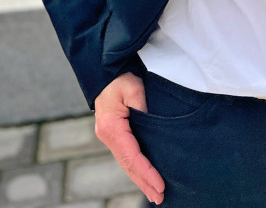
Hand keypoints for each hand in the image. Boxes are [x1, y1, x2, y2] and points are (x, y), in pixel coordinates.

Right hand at [94, 71, 165, 203]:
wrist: (105, 71)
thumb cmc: (119, 77)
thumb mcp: (133, 87)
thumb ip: (142, 105)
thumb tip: (150, 122)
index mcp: (112, 127)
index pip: (132, 156)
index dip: (147, 172)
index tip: (160, 185)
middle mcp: (108, 135)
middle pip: (128, 165)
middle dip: (144, 183)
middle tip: (160, 198)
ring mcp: (110, 136)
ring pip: (126, 163)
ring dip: (140, 179)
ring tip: (155, 194)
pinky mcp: (114, 134)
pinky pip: (126, 156)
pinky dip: (136, 168)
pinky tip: (145, 176)